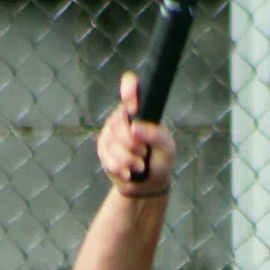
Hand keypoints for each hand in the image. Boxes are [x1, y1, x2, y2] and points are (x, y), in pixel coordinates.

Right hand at [97, 71, 175, 194]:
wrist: (148, 185)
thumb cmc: (161, 160)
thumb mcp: (167, 148)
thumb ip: (156, 135)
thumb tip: (134, 128)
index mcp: (141, 108)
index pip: (130, 85)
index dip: (129, 89)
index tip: (133, 107)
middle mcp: (123, 116)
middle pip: (118, 122)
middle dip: (131, 143)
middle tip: (144, 152)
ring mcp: (110, 131)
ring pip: (112, 143)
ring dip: (128, 160)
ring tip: (139, 165)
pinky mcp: (103, 148)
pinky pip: (106, 157)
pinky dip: (120, 168)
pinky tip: (128, 172)